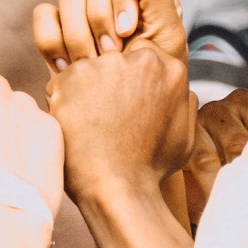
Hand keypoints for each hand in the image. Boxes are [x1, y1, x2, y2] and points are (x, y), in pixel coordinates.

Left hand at [37, 0, 201, 189]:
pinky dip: (48, 23)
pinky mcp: (67, 82)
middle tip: (97, 10)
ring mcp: (99, 68)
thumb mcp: (182, 122)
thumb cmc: (150, 165)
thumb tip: (176, 73)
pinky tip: (53, 38)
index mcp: (169, 62)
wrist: (120, 194)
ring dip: (72, 5)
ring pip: (76, 1)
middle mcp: (135, 59)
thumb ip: (178, 89)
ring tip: (75, 28)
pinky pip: (50, 30)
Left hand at [46, 42, 196, 206]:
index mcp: (169, 68)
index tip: (127, 106)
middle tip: (107, 118)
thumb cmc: (149, 168)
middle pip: (115, 60)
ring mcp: (103, 66)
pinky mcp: (71, 77)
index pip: (142, 59)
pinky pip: (62, 83)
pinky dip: (63, 102)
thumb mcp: (185, 135)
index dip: (131, 83)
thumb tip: (178, 89)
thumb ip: (183, 102)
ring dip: (85, 92)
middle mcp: (138, 60)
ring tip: (91, 126)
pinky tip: (75, 126)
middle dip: (109, 84)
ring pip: (88, 70)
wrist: (117, 188)